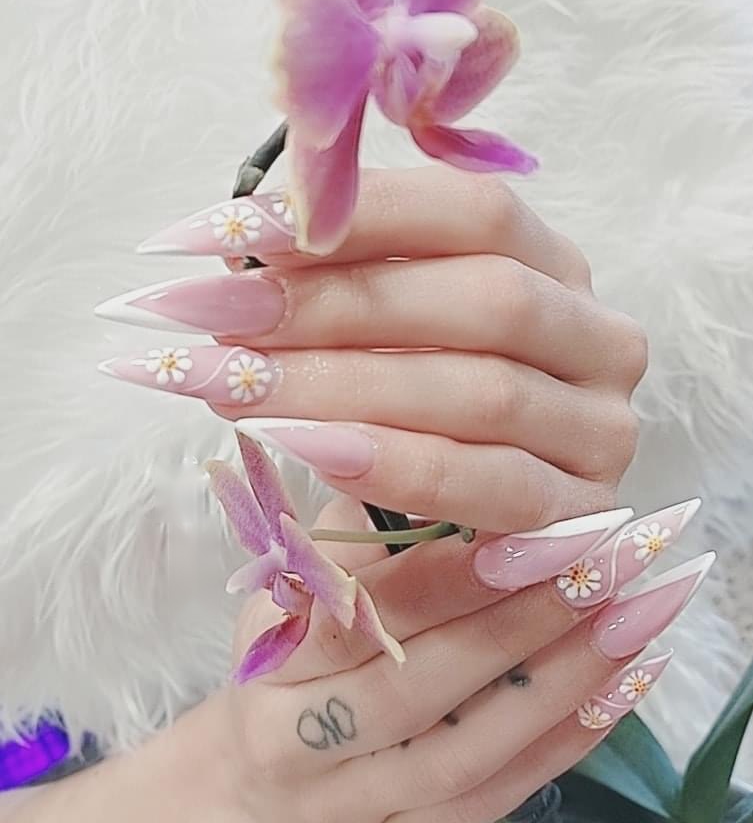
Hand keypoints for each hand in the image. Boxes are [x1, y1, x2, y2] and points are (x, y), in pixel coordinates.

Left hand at [98, 166, 647, 532]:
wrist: (461, 522)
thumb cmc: (416, 408)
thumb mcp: (388, 331)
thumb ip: (344, 283)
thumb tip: (239, 254)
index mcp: (555, 265)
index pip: (473, 210)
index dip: (355, 214)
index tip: (226, 233)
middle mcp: (595, 336)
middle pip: (485, 296)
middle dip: (336, 304)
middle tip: (214, 317)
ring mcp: (598, 427)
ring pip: (485, 391)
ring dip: (345, 387)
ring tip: (232, 386)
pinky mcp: (581, 509)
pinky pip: (491, 484)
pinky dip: (394, 465)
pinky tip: (305, 449)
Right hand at [215, 496, 706, 822]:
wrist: (247, 788)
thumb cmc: (282, 663)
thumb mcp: (282, 589)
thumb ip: (346, 532)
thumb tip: (416, 455)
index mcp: (274, 661)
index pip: (362, 616)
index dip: (449, 577)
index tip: (531, 529)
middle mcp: (302, 739)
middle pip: (421, 683)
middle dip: (521, 618)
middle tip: (605, 558)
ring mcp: (359, 799)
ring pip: (469, 746)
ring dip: (561, 678)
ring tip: (635, 612)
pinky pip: (491, 797)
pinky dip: (561, 743)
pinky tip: (621, 687)